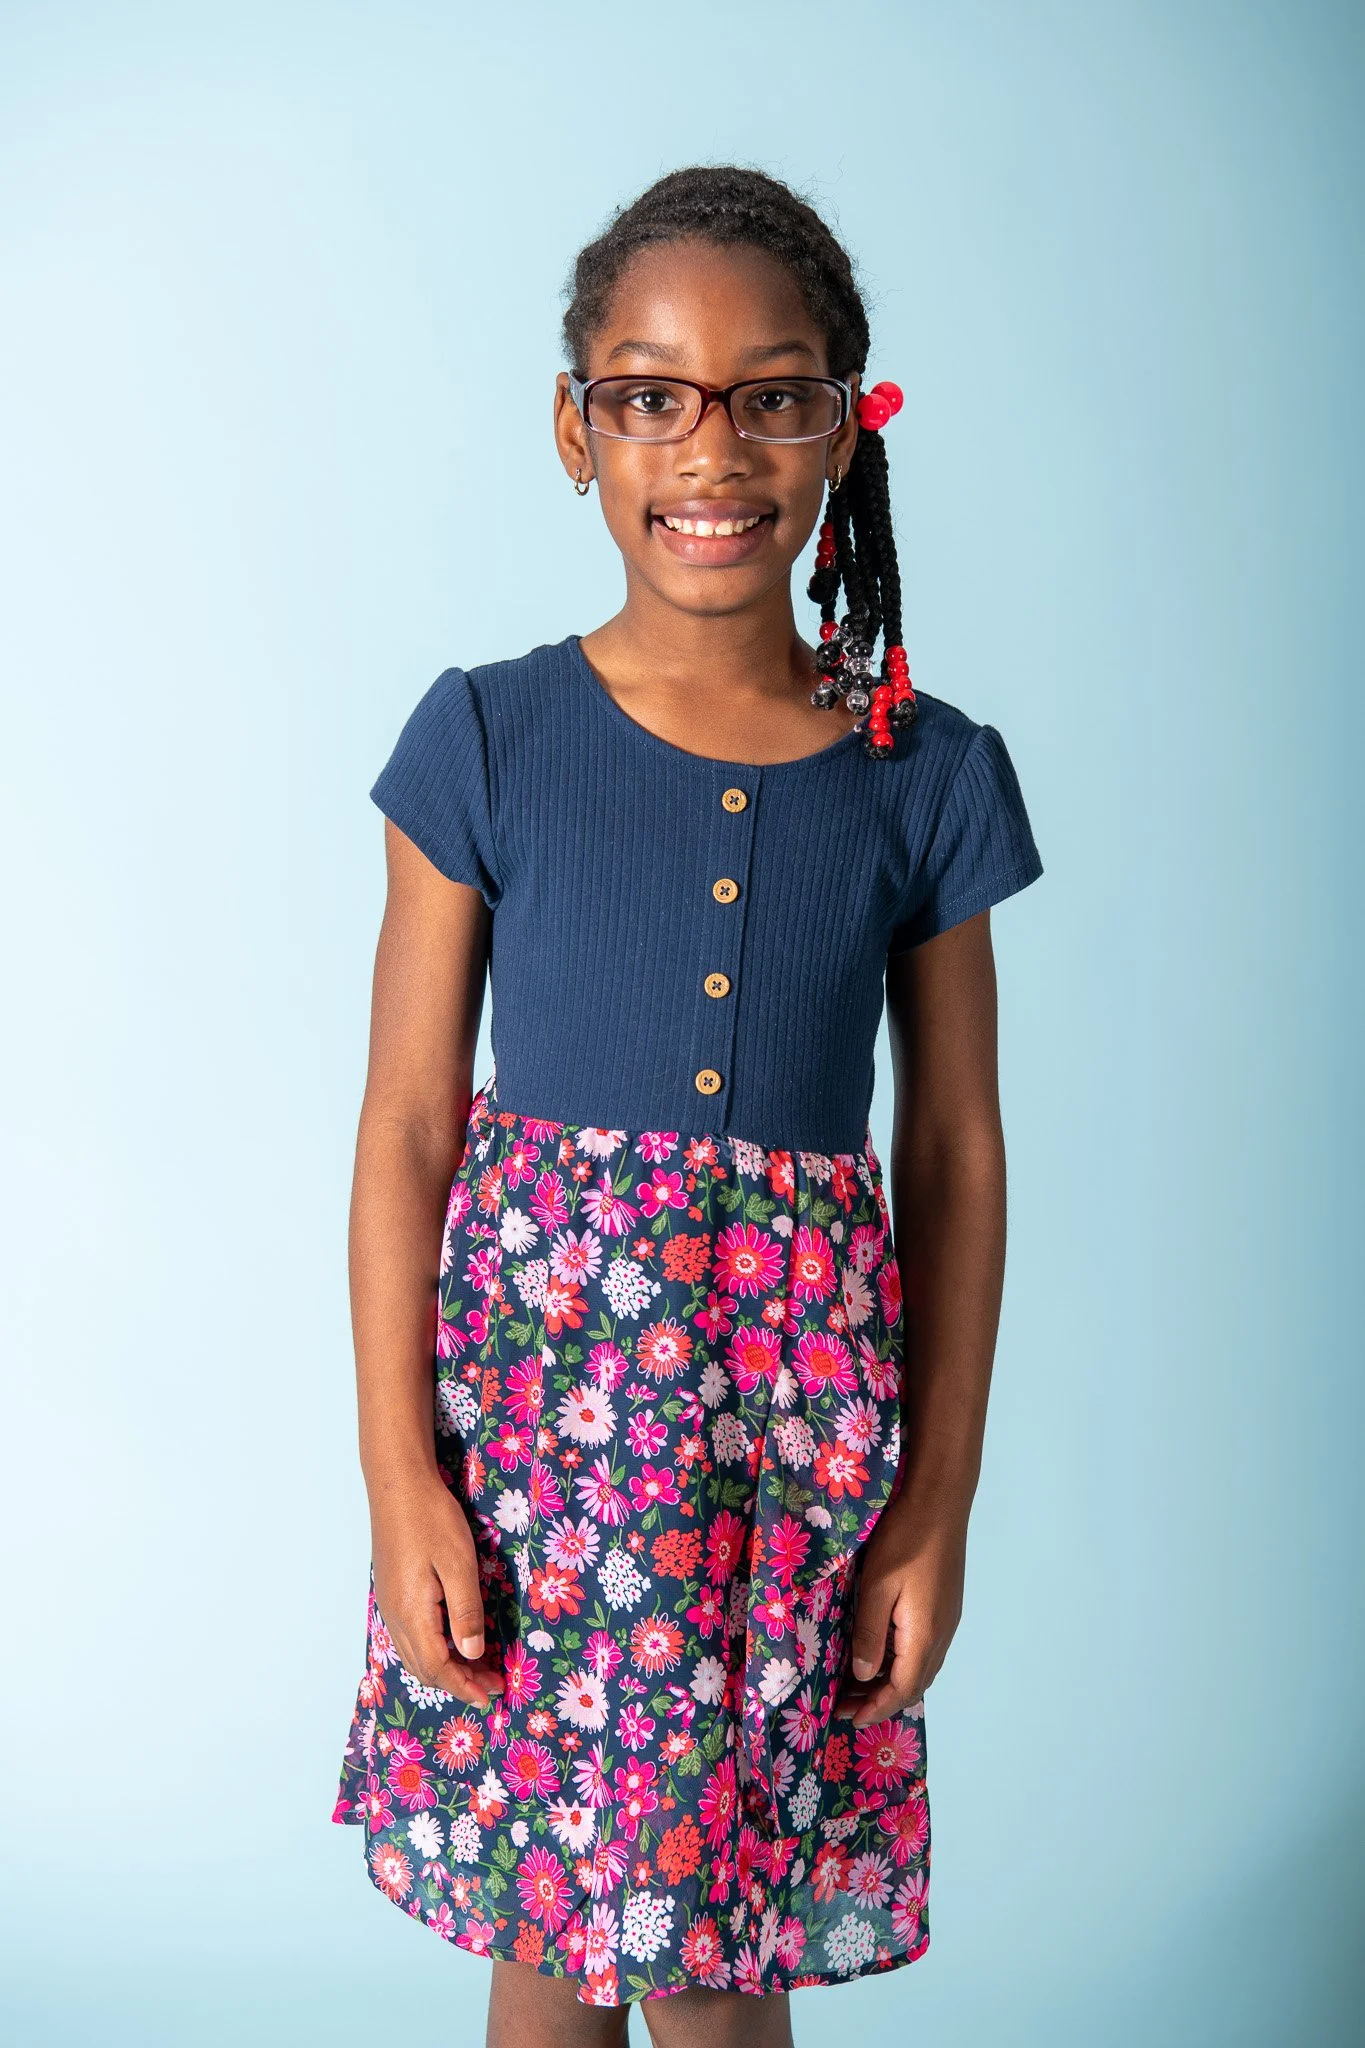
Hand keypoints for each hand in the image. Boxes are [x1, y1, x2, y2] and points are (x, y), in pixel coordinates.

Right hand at [370, 1472, 503, 1709]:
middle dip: (459, 1682)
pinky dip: (433, 1651)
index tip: (491, 1695)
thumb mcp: (459, 1563)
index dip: (464, 1686)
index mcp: (412, 1613)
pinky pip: (410, 1638)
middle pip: (425, 1668)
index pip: (438, 1668)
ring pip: (415, 1656)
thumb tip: (473, 1655)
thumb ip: (466, 1612)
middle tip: (493, 1683)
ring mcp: (390, 1606)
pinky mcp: (391, 1594)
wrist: (397, 1486)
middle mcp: (395, 1617)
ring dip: (446, 1669)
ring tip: (478, 1668)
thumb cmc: (432, 1519)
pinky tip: (452, 1642)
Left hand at [833, 1493, 966, 1725]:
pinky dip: (903, 1663)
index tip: (849, 1718)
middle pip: (914, 1684)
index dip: (876, 1708)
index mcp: (924, 1635)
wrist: (941, 1502)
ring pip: (922, 1668)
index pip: (902, 1689)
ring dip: (893, 1683)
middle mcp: (941, 1635)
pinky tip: (883, 1654)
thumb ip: (870, 1633)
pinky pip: (925, 1650)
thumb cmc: (905, 1539)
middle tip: (847, 1706)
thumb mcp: (877, 1585)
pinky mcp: (946, 1606)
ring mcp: (947, 1620)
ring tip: (860, 1685)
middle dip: (882, 1700)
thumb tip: (863, 1676)